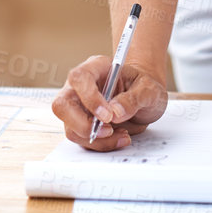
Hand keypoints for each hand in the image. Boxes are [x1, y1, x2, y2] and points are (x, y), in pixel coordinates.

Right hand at [53, 54, 168, 150]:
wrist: (146, 99)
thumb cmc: (144, 87)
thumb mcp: (149, 90)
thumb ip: (134, 98)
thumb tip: (115, 112)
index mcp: (96, 68)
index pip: (79, 78)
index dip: (89, 98)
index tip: (108, 116)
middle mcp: (81, 87)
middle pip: (62, 105)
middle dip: (83, 125)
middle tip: (109, 131)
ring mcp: (79, 107)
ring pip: (71, 128)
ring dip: (96, 139)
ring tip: (123, 135)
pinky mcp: (82, 124)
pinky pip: (82, 140)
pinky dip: (100, 144)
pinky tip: (118, 138)